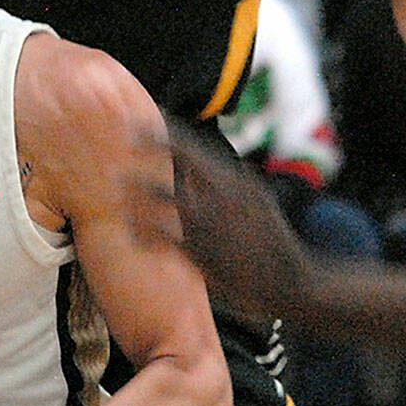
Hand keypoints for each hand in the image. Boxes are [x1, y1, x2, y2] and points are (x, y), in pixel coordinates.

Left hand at [128, 119, 311, 330]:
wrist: (293, 284)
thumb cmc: (271, 241)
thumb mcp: (257, 200)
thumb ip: (227, 179)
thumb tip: (198, 159)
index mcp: (236, 181)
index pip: (191, 147)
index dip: (160, 132)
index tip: (132, 121)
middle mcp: (223, 196)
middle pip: (173, 163)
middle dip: (141, 153)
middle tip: (112, 144)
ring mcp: (212, 225)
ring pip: (161, 198)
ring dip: (133, 191)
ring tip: (111, 189)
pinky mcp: (202, 255)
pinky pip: (162, 238)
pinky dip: (142, 232)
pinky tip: (130, 232)